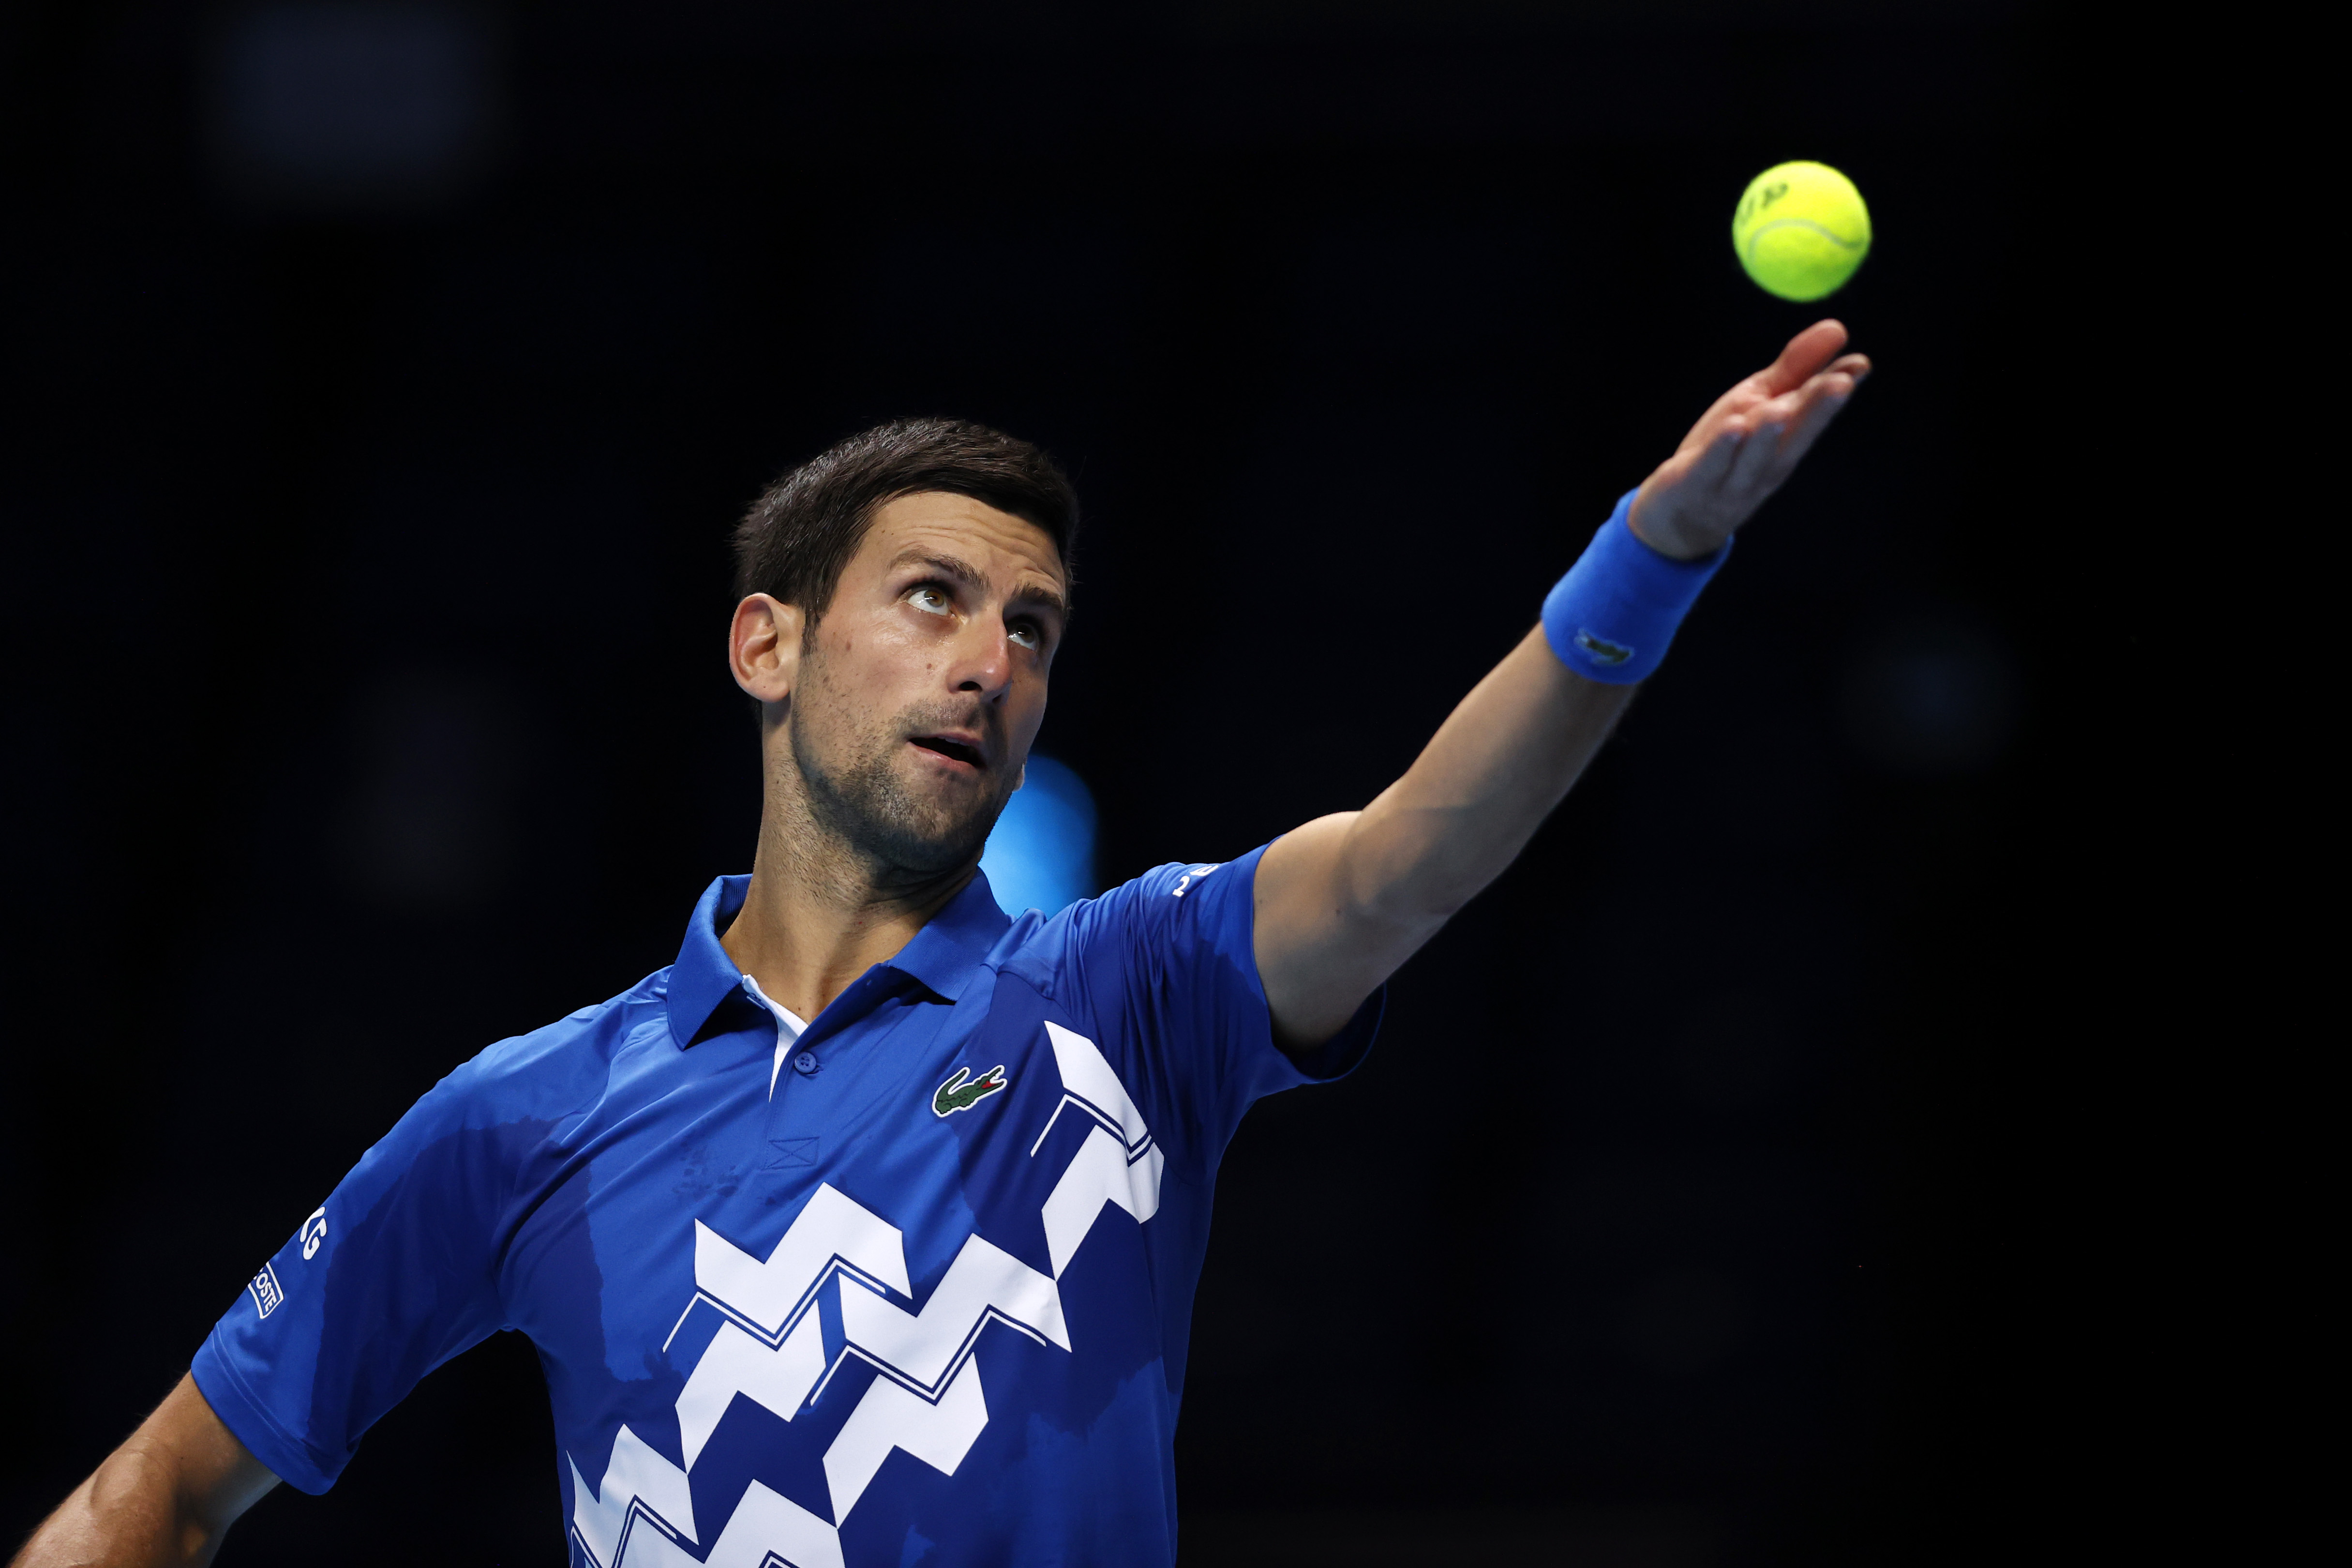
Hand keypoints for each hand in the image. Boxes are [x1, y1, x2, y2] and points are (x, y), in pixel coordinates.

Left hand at [1627, 320, 1869, 560]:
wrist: (1681, 516)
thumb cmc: (1729, 451)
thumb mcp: (1761, 402)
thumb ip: (1796, 369)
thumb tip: (1838, 328)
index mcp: (1788, 441)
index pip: (1815, 415)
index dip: (1835, 393)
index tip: (1860, 366)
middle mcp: (1768, 464)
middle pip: (1794, 437)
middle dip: (1816, 410)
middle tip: (1840, 383)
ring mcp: (1733, 480)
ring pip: (1754, 457)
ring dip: (1768, 434)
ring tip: (1780, 408)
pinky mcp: (1695, 486)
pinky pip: (1711, 468)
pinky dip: (1722, 450)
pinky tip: (1733, 426)